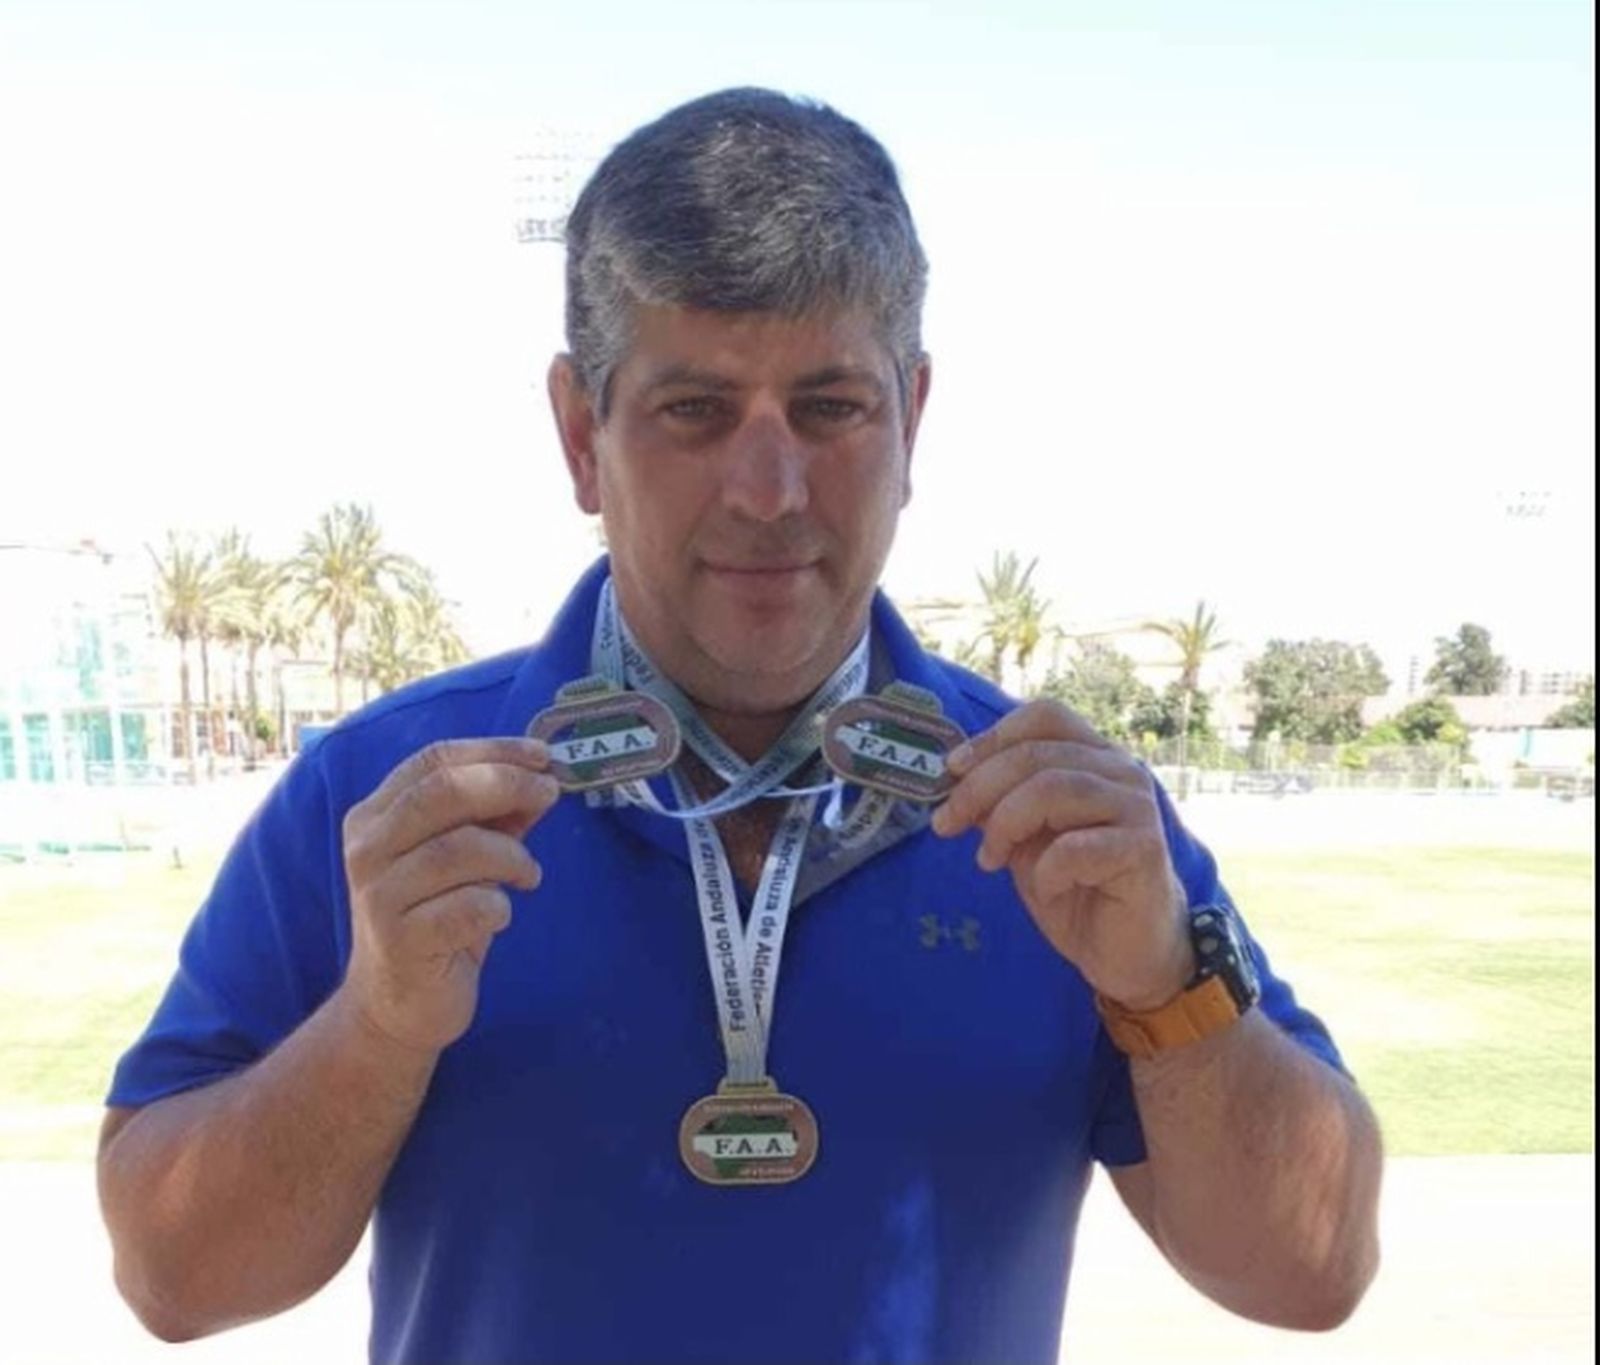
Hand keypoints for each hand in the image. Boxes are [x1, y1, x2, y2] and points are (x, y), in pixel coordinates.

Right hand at [339, 738, 559, 1052]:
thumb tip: (542, 777)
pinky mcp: (401, 941)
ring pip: (459, 848)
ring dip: (512, 856)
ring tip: (528, 875)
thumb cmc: (435, 917)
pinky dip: (499, 905)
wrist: (397, 1005)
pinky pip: (468, 907)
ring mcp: (379, 895)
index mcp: (375, 815)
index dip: (493, 751)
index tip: (542, 757)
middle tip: (549, 795)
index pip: (434, 761)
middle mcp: (368, 848)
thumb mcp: (465, 858)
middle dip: (506, 785)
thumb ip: (495, 817)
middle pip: (442, 792)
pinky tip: (500, 915)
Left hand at [930, 701, 1192, 1009]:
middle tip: (947, 825)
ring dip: (1006, 824)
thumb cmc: (1076, 889)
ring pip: (1054, 789)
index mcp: (1094, 756)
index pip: (1045, 717)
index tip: (952, 771)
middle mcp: (1122, 770)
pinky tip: (1045, 886)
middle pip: (1037, 754)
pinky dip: (1046, 868)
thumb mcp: (1024, 839)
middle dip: (979, 788)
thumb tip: (954, 776)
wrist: (1127, 952)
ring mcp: (1137, 807)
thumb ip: (999, 803)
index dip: (992, 737)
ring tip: (990, 859)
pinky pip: (1076, 846)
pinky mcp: (1144, 849)